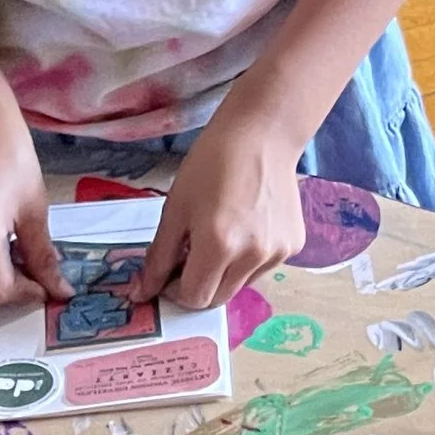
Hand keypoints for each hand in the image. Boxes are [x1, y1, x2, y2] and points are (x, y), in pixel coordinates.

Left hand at [136, 99, 306, 309]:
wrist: (261, 135)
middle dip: (197, 285)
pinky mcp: (294, 245)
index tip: (168, 272)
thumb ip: (158, 257)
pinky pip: (261, 268)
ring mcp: (277, 253)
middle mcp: (253, 256)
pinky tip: (244, 227)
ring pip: (239, 285)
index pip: (194, 298)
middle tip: (189, 256)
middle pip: (217, 299)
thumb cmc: (211, 164)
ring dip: (222, 273)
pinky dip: (246, 260)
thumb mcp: (175, 209)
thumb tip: (141, 294)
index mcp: (219, 246)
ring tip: (219, 235)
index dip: (174, 290)